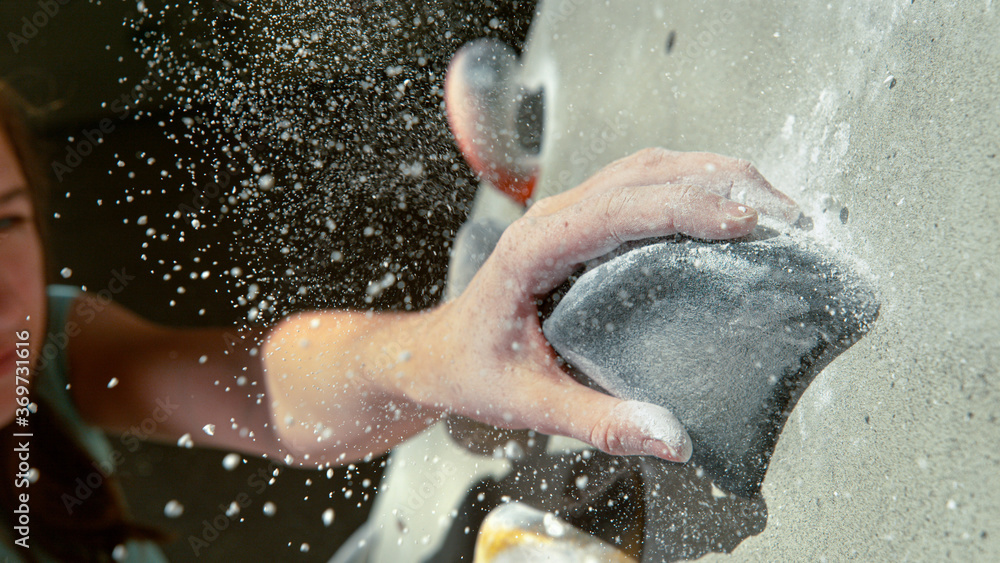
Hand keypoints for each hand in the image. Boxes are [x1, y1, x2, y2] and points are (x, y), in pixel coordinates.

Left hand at [394, 148, 799, 461]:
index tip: (745, 223)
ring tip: (775, 206)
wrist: (440, 355)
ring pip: (648, 169)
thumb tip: (673, 440)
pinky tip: (733, 211)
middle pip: (643, 175)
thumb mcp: (529, 404)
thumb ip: (599, 422)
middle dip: (720, 183)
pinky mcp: (586, 224)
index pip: (616, 211)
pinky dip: (695, 187)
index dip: (684, 208)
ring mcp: (569, 215)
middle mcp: (553, 219)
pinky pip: (644, 187)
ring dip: (714, 176)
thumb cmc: (474, 371)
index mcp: (534, 249)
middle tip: (784, 216)